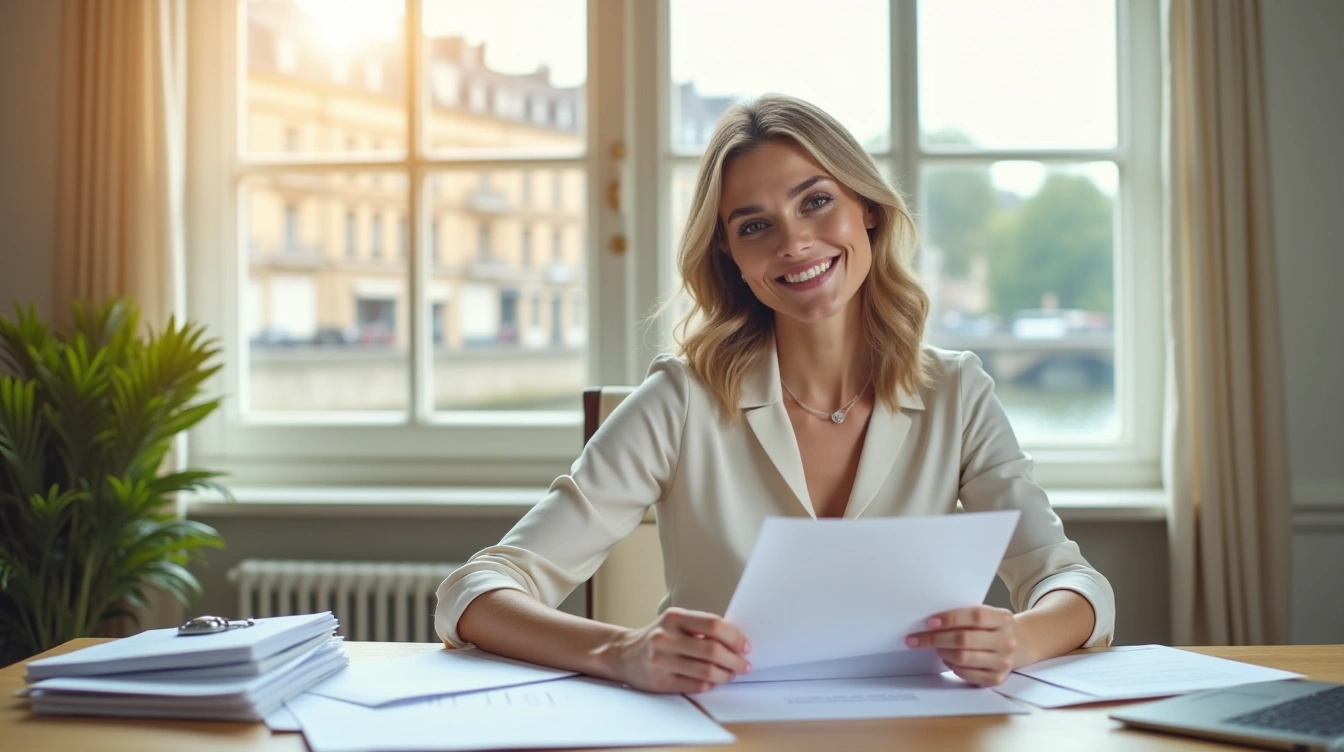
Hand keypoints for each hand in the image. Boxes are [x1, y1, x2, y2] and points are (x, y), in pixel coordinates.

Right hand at [599, 607, 751, 693]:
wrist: (622, 653)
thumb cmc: (656, 637)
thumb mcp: (674, 623)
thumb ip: (701, 628)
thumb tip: (736, 641)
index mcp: (674, 617)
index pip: (713, 624)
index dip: (735, 637)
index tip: (745, 646)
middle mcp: (666, 637)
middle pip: (713, 650)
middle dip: (735, 660)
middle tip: (744, 665)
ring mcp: (661, 660)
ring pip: (706, 671)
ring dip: (726, 675)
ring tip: (731, 674)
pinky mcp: (659, 681)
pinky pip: (694, 685)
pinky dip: (710, 684)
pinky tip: (713, 681)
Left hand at [905, 605, 1019, 686]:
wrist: (1019, 644)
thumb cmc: (992, 627)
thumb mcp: (987, 615)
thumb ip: (965, 616)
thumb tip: (931, 622)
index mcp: (1004, 619)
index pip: (975, 617)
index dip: (950, 619)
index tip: (929, 622)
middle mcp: (1006, 641)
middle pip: (964, 639)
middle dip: (936, 639)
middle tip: (916, 639)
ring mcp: (1003, 661)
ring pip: (963, 658)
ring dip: (943, 652)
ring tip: (936, 648)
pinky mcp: (997, 678)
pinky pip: (966, 674)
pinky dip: (952, 666)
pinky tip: (947, 659)